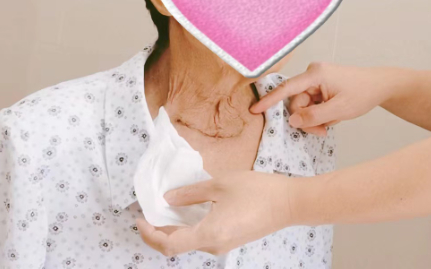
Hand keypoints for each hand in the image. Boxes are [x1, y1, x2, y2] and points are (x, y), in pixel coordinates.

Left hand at [136, 171, 300, 256]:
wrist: (291, 203)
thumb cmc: (258, 191)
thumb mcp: (221, 185)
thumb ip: (191, 193)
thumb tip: (168, 199)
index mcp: (208, 234)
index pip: (168, 244)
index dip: (149, 234)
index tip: (140, 218)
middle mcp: (213, 246)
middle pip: (176, 245)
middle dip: (159, 229)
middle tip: (150, 209)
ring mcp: (223, 245)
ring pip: (189, 241)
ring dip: (175, 227)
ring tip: (168, 206)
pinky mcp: (231, 240)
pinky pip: (202, 237)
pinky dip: (190, 226)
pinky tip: (189, 210)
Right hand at [252, 62, 398, 135]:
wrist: (380, 85)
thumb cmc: (363, 93)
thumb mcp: (339, 110)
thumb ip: (314, 117)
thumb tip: (292, 121)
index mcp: (316, 74)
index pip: (287, 88)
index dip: (269, 101)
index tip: (254, 109)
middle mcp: (313, 73)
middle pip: (296, 102)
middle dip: (306, 119)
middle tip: (322, 131)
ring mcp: (316, 78)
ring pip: (304, 105)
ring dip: (314, 118)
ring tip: (332, 122)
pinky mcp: (320, 85)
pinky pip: (312, 103)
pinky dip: (320, 113)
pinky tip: (333, 115)